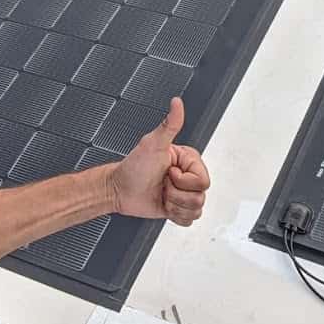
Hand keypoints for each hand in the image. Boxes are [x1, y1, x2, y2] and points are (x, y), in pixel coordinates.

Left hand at [108, 98, 209, 226]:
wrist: (120, 190)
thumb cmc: (133, 167)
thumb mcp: (152, 143)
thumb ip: (169, 124)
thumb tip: (177, 103)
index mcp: (188, 160)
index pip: (203, 181)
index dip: (183, 181)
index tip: (168, 172)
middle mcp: (188, 176)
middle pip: (200, 196)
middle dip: (177, 194)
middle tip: (163, 184)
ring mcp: (184, 193)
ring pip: (196, 209)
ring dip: (175, 205)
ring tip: (162, 194)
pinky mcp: (179, 208)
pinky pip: (190, 220)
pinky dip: (176, 216)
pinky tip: (164, 204)